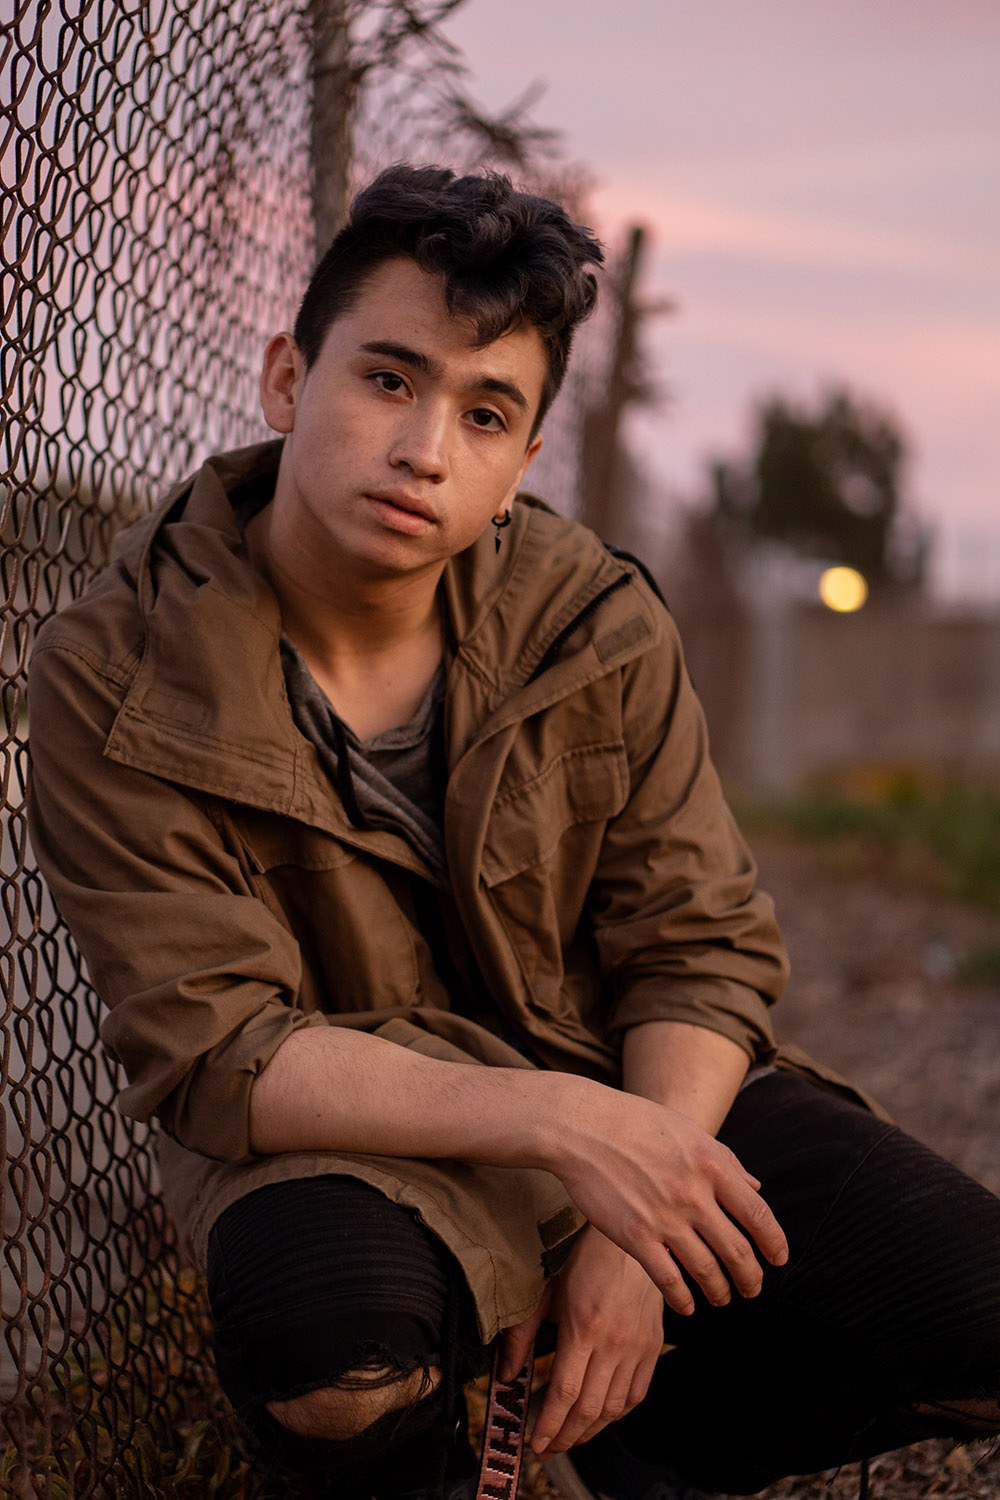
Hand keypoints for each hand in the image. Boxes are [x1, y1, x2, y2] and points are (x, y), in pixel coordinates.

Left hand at [500, 1227, 664, 1455]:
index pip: (565, 1393)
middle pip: (589, 1409)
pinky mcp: (652, 1347)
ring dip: (590, 1431)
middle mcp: (613, 1343)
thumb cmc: (584, 1263)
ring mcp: (637, 1347)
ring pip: (613, 1408)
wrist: (627, 1242)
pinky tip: (600, 1417)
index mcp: (583, 1328)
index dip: (550, 1425)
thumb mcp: (545, 1293)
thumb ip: (522, 1335)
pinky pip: (637, 1395)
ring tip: (570, 1437)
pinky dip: (617, 1414)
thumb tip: (507, 1375)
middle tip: (548, 1448)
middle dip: (565, 1437)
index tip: (536, 1443)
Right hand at [553, 1084, 787, 1317]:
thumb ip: (726, 1160)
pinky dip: (683, 1300)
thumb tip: (756, 1188)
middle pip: (738, 1250)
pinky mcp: (635, 1235)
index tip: (779, 1260)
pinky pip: (669, 1280)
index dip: (775, 1243)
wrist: (583, 1127)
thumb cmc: (636, 1122)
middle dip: (751, 1277)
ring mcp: (664, 1217)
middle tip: (753, 1288)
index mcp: (712, 1164)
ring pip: (707, 1270)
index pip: (759, 1215)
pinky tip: (687, 1306)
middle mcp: (694, 1193)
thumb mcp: (689, 1131)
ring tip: (722, 1297)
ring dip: (720, 1291)